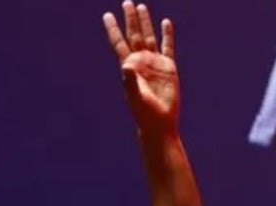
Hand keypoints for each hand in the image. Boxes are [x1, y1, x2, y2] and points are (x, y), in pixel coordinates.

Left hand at [102, 2, 179, 135]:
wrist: (160, 123)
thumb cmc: (144, 113)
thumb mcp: (136, 96)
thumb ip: (130, 80)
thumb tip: (126, 64)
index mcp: (129, 67)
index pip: (119, 43)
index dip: (113, 29)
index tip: (107, 16)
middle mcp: (140, 62)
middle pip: (134, 35)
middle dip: (130, 20)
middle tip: (126, 2)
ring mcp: (154, 63)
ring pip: (149, 37)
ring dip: (145, 23)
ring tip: (141, 7)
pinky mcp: (168, 67)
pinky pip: (168, 46)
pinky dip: (167, 34)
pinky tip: (165, 22)